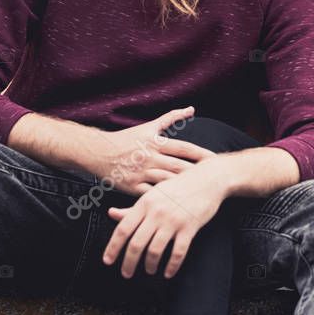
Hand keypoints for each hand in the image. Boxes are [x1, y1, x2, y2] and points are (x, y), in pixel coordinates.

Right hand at [83, 107, 216, 195]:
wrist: (98, 152)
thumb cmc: (126, 139)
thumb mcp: (149, 126)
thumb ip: (171, 118)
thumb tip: (192, 108)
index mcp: (156, 142)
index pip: (184, 148)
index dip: (201, 154)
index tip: (216, 159)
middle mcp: (150, 157)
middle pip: (178, 166)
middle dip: (196, 173)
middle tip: (213, 179)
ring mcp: (141, 172)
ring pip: (166, 181)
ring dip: (182, 188)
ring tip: (199, 194)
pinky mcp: (132, 186)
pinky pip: (150, 194)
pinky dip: (162, 199)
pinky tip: (176, 206)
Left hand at [103, 159, 228, 278]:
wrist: (207, 179)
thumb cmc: (179, 186)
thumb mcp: (153, 194)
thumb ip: (132, 208)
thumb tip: (111, 214)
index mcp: (145, 203)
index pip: (123, 229)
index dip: (113, 248)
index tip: (108, 261)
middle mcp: (157, 212)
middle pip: (136, 244)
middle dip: (129, 263)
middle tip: (126, 272)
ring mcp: (174, 220)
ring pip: (155, 250)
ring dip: (150, 265)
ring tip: (149, 270)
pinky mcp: (190, 227)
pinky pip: (178, 252)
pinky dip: (172, 266)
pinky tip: (168, 272)